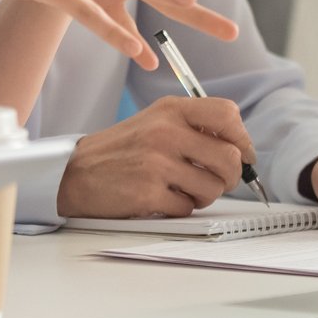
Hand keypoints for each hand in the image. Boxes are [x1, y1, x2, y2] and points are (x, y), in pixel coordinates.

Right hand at [55, 97, 257, 216]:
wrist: (75, 172)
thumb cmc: (121, 150)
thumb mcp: (155, 122)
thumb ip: (193, 127)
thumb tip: (240, 149)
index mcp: (171, 109)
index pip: (228, 115)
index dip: (243, 139)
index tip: (241, 154)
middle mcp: (165, 131)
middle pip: (230, 158)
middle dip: (231, 177)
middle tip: (217, 181)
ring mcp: (157, 162)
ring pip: (214, 187)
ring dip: (204, 196)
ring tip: (183, 190)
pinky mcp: (148, 192)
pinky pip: (188, 208)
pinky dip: (180, 208)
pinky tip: (162, 198)